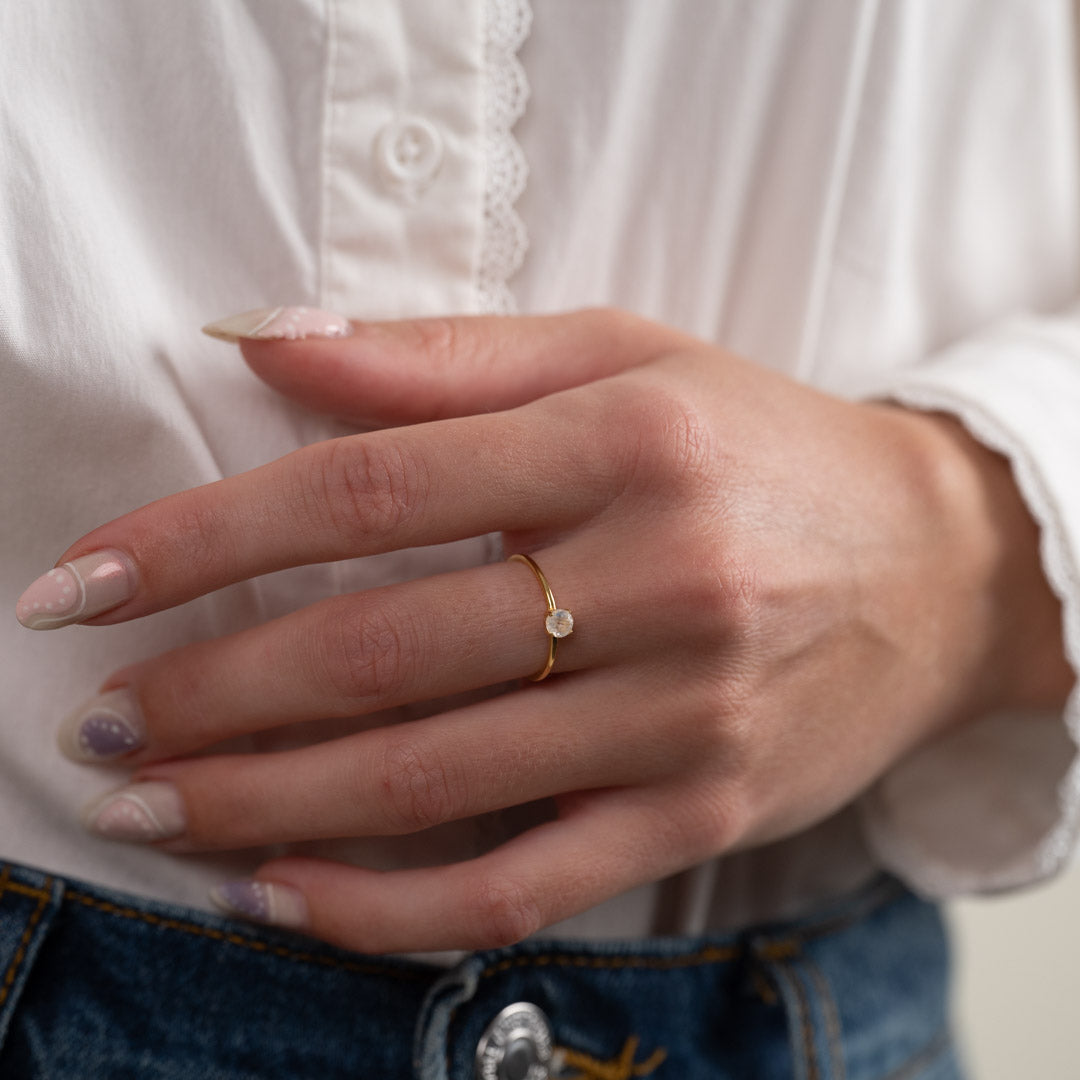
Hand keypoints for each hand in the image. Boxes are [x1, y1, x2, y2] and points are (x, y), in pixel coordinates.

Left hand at [23, 308, 1068, 952]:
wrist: (937, 564)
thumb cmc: (763, 446)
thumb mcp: (624, 357)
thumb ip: (440, 358)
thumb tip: (268, 346)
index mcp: (624, 443)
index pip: (367, 489)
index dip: (203, 539)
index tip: (86, 584)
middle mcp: (658, 580)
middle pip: (381, 649)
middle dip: (210, 693)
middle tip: (100, 718)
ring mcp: (683, 714)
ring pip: (432, 779)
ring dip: (262, 803)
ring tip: (149, 806)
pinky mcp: (703, 808)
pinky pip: (522, 883)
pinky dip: (389, 907)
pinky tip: (285, 896)